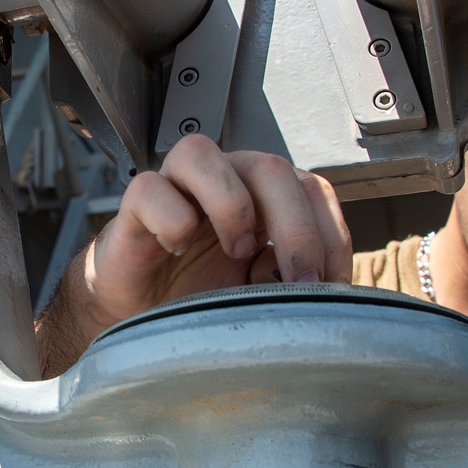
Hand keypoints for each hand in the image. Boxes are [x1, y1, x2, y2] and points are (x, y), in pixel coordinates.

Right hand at [35, 135, 351, 376]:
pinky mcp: (134, 204)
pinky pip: (150, 188)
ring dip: (231, 204)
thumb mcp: (261, 294)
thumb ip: (292, 281)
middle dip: (297, 228)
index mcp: (265, 195)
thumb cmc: (200, 295)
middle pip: (271, 169)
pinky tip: (178, 249)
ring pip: (202, 153)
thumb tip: (332, 297)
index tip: (333, 287)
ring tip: (238, 251)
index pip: (312, 189)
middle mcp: (225, 179)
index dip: (331, 234)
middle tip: (302, 282)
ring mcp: (177, 186)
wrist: (136, 314)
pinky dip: (171, 219)